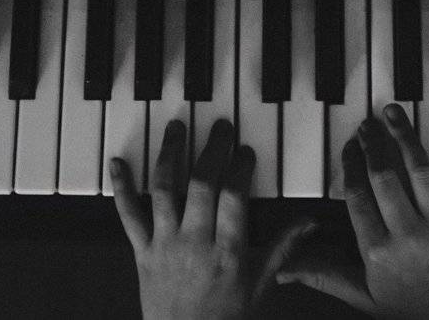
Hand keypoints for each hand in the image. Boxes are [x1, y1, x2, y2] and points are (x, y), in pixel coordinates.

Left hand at [111, 117, 311, 319]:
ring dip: (170, 155)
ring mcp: (165, 245)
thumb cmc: (225, 316)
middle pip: (202, 186)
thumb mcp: (261, 284)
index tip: (246, 151)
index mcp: (228, 252)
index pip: (234, 198)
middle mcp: (195, 244)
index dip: (240, 169)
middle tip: (220, 127)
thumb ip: (284, 247)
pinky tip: (118, 162)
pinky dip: (122, 188)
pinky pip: (128, 216)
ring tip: (176, 128)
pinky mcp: (142, 251)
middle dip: (212, 151)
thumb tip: (309, 222)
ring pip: (165, 191)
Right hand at [278, 104, 428, 319]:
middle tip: (365, 125)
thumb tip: (284, 271)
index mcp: (379, 251)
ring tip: (393, 114)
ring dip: (405, 138)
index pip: (357, 197)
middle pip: (385, 177)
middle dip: (372, 145)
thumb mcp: (361, 296)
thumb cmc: (408, 309)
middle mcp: (408, 233)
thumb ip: (323, 276)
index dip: (350, 168)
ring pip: (419, 170)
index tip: (347, 148)